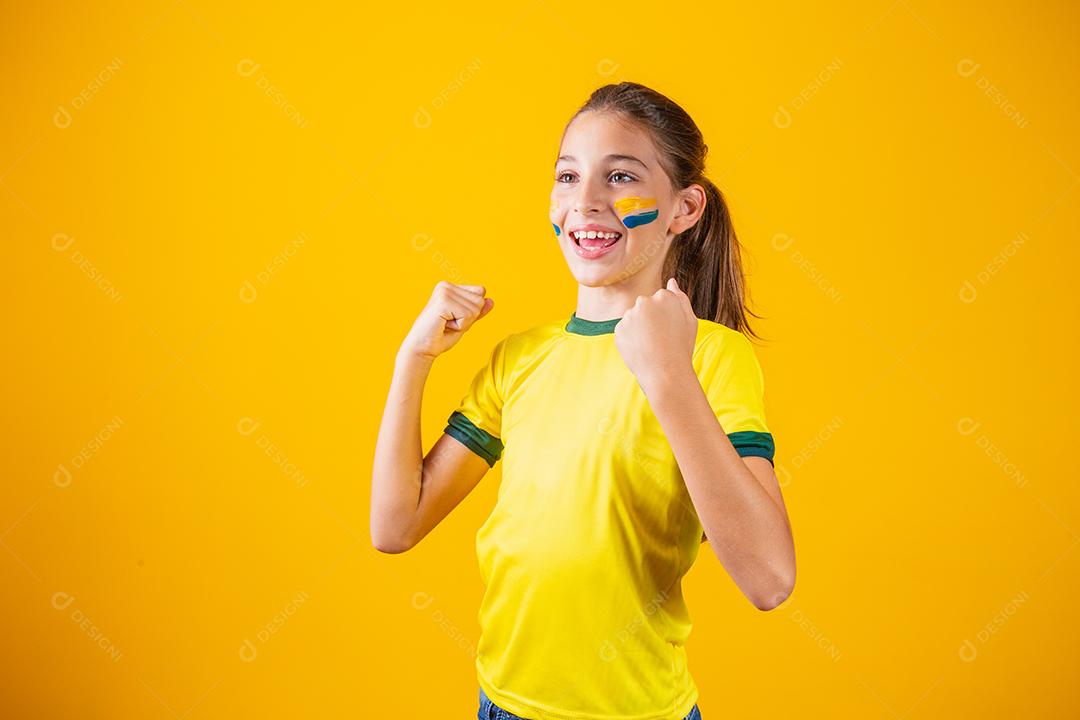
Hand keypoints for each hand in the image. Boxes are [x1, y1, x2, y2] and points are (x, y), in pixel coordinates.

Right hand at [399, 281, 493, 361]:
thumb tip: (491, 300)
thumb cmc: (440, 337)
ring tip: (445, 324)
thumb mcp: (464, 322)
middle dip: (469, 318)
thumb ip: (477, 311)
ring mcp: (444, 291)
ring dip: (464, 323)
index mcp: (449, 287)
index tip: (453, 319)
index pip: (480, 293)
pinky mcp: (443, 301)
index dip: (472, 312)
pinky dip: (460, 326)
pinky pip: (468, 315)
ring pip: (475, 308)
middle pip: (480, 300)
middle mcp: (446, 285)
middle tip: (449, 323)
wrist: (422, 349)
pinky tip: (444, 325)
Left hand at [613, 277, 697, 392]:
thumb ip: (680, 297)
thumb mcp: (690, 321)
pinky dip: (630, 339)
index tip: (670, 329)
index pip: (660, 299)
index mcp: (664, 296)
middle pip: (644, 306)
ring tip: (651, 346)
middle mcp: (644, 301)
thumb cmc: (681, 347)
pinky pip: (624, 331)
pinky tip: (641, 350)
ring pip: (633, 318)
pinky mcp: (619, 329)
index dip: (666, 316)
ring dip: (639, 329)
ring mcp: (630, 315)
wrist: (666, 373)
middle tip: (660, 338)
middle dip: (650, 319)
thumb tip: (671, 280)